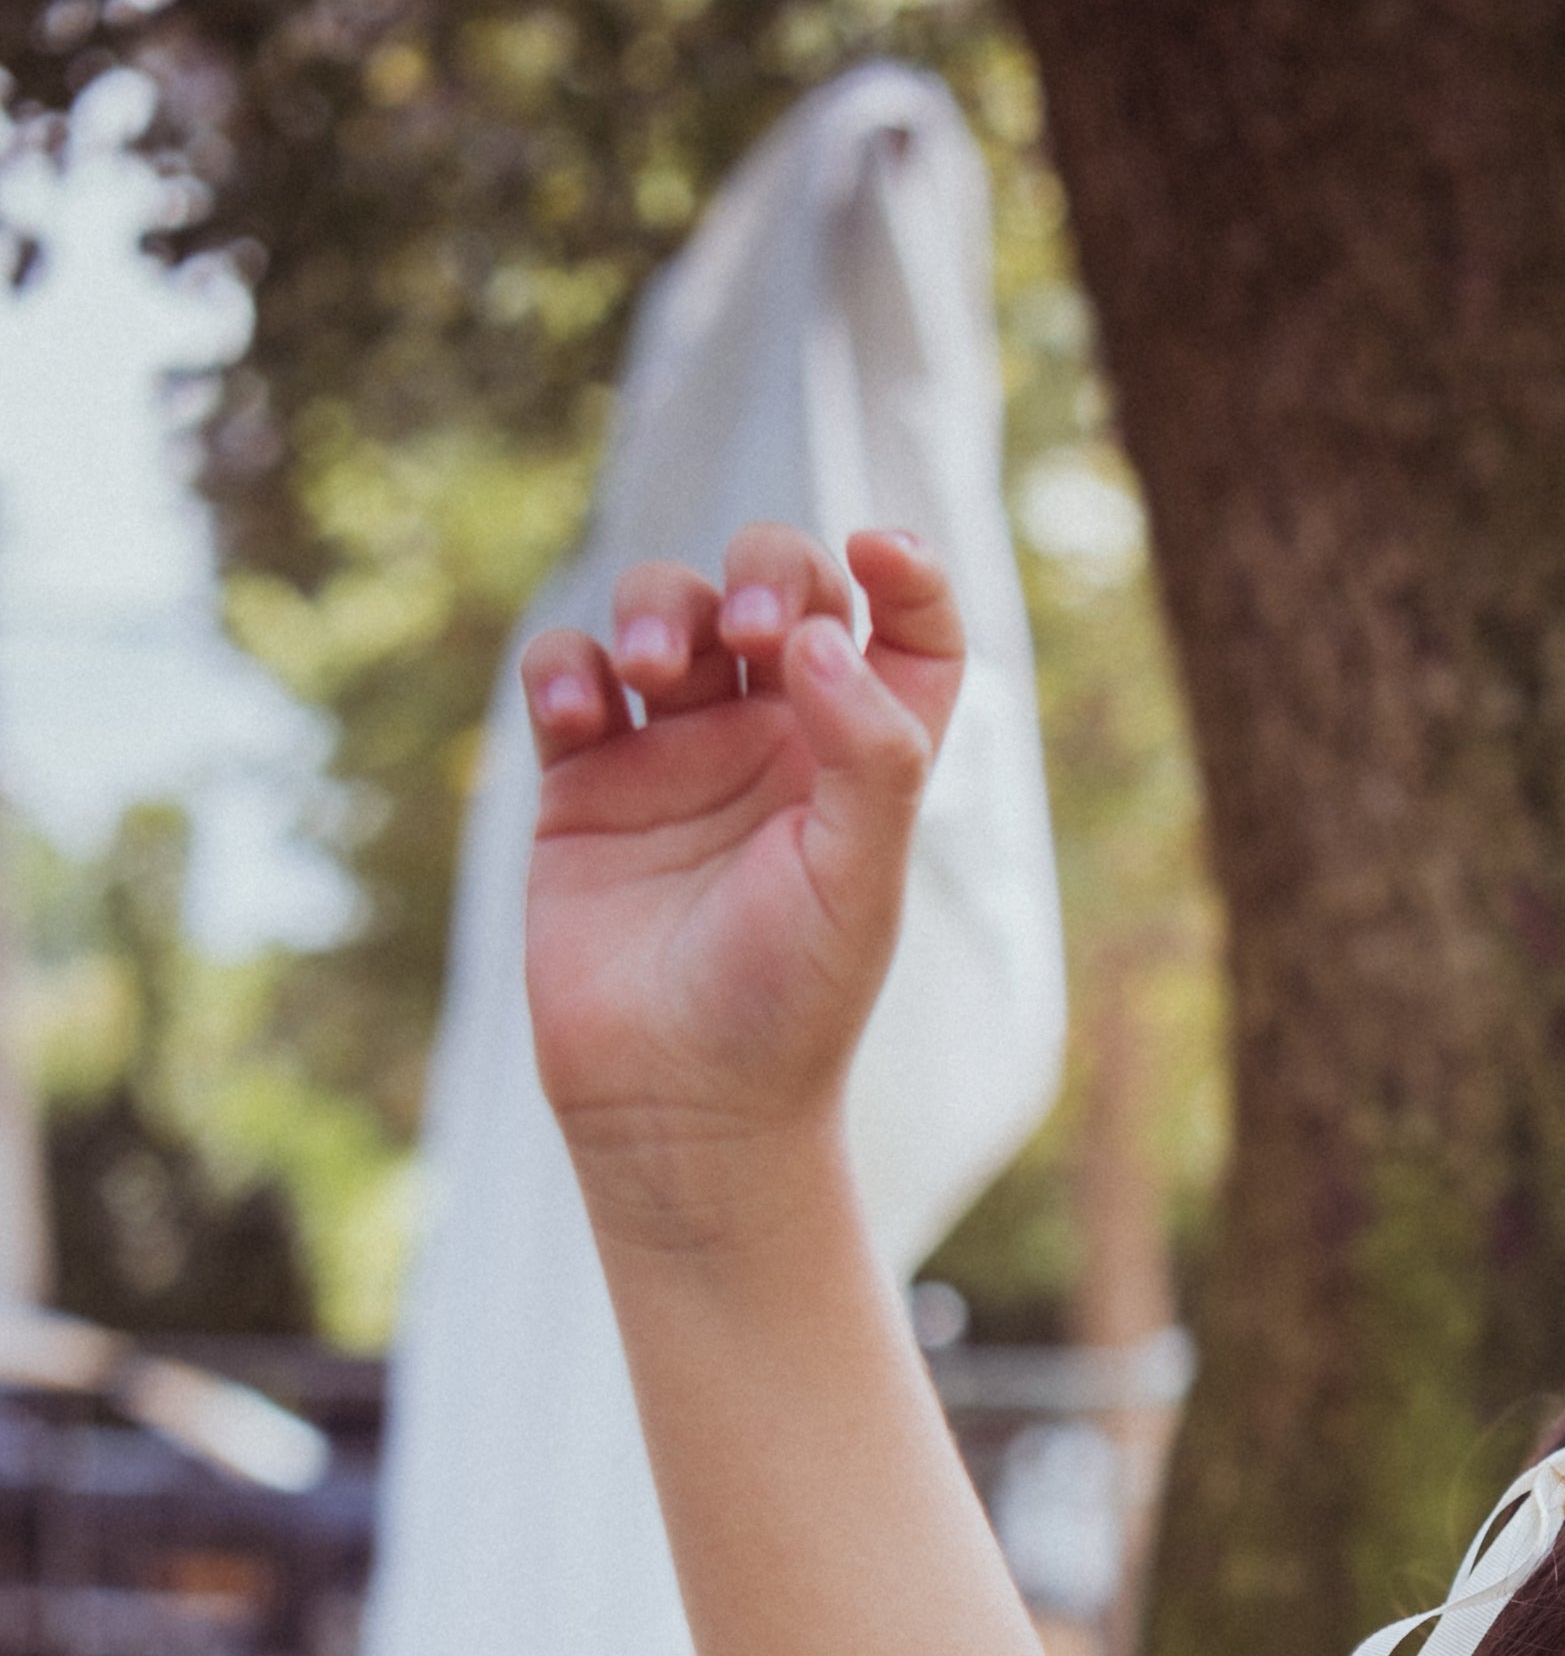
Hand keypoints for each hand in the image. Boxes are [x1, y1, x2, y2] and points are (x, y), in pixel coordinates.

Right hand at [520, 522, 964, 1246]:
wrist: (680, 1103)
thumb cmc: (789, 1007)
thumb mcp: (859, 883)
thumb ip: (867, 754)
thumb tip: (822, 638)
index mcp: (862, 761)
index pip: (907, 633)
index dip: (907, 573)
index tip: (878, 552)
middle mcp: (776, 743)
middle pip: (780, 587)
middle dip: (765, 569)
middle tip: (752, 629)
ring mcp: (676, 755)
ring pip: (670, 609)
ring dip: (662, 605)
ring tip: (656, 671)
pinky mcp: (585, 783)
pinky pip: (570, 675)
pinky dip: (568, 663)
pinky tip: (580, 708)